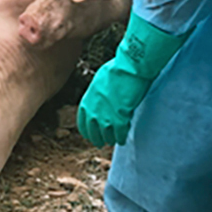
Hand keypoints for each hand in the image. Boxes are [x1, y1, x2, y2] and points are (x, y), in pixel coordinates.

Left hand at [77, 12, 188, 146]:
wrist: (129, 69)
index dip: (87, 130)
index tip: (90, 134)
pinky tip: (122, 139)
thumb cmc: (116, 70)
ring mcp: (106, 116)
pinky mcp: (120, 119)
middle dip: (97, 138)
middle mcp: (94, 111)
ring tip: (113, 140)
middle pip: (93, 132)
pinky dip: (121, 137)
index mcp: (87, 101)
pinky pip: (120, 134)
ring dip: (110, 139)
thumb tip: (98, 99)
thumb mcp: (98, 82)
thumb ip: (96, 95)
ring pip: (106, 135)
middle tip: (100, 142)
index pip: (82, 122)